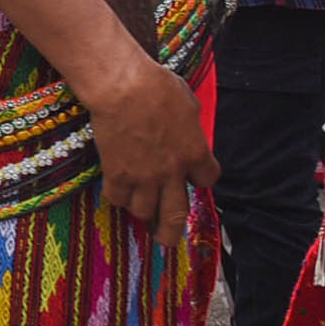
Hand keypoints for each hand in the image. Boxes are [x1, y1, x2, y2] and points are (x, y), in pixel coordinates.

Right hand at [74, 60, 216, 250]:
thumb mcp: (188, 103)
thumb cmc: (157, 86)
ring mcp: (144, 176)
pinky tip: (117, 189)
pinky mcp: (116, 173)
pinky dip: (117, 197)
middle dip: (171, 232)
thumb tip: (186, 130)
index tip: (193, 176)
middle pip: (175, 216)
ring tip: (137, 205)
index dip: (200, 179)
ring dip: (142, 209)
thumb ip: (190, 127)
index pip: (207, 180)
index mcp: (195, 153)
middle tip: (166, 239)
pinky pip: (117, 198)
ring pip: (144, 211)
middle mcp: (172, 172)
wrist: (122, 87)